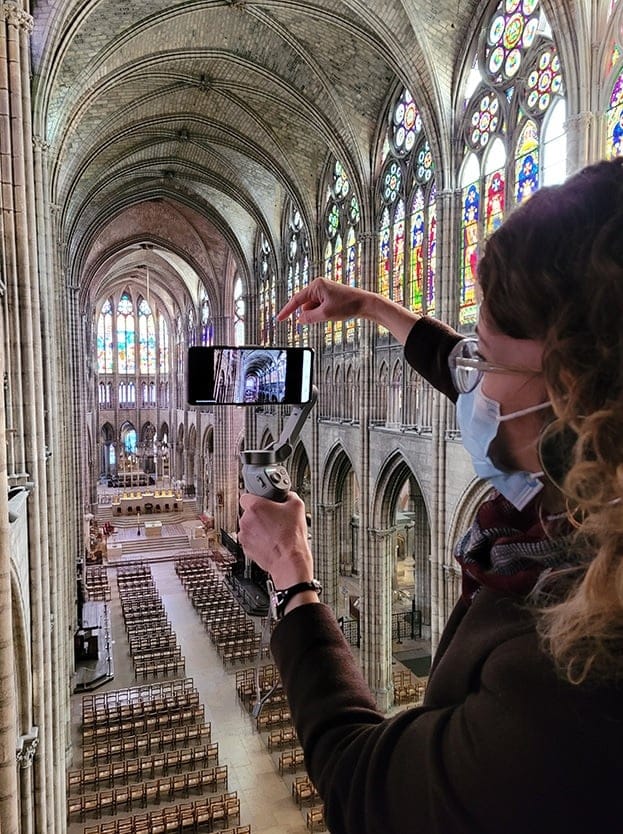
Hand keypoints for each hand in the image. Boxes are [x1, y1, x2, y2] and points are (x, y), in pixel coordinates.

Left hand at [238, 491, 313, 588]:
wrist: (290, 561)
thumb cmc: (292, 537)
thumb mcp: (297, 507)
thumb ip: (289, 495)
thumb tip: (287, 495)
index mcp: (255, 507)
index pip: (246, 495)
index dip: (256, 497)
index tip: (263, 500)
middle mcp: (246, 520)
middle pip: (248, 511)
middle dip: (260, 513)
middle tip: (273, 517)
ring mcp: (244, 535)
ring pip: (248, 526)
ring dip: (258, 527)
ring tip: (273, 531)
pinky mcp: (246, 548)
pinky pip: (250, 539)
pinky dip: (257, 539)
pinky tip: (270, 540)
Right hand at [277, 275, 419, 344]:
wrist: (366, 304)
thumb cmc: (347, 305)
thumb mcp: (325, 314)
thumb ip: (309, 318)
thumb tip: (300, 320)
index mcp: (316, 285)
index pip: (296, 300)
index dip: (287, 311)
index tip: (279, 319)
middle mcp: (319, 285)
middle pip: (305, 305)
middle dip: (311, 314)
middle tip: (326, 315)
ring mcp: (324, 290)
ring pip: (313, 308)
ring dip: (318, 315)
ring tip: (334, 313)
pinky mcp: (329, 296)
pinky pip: (320, 308)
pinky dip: (323, 313)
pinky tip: (335, 313)